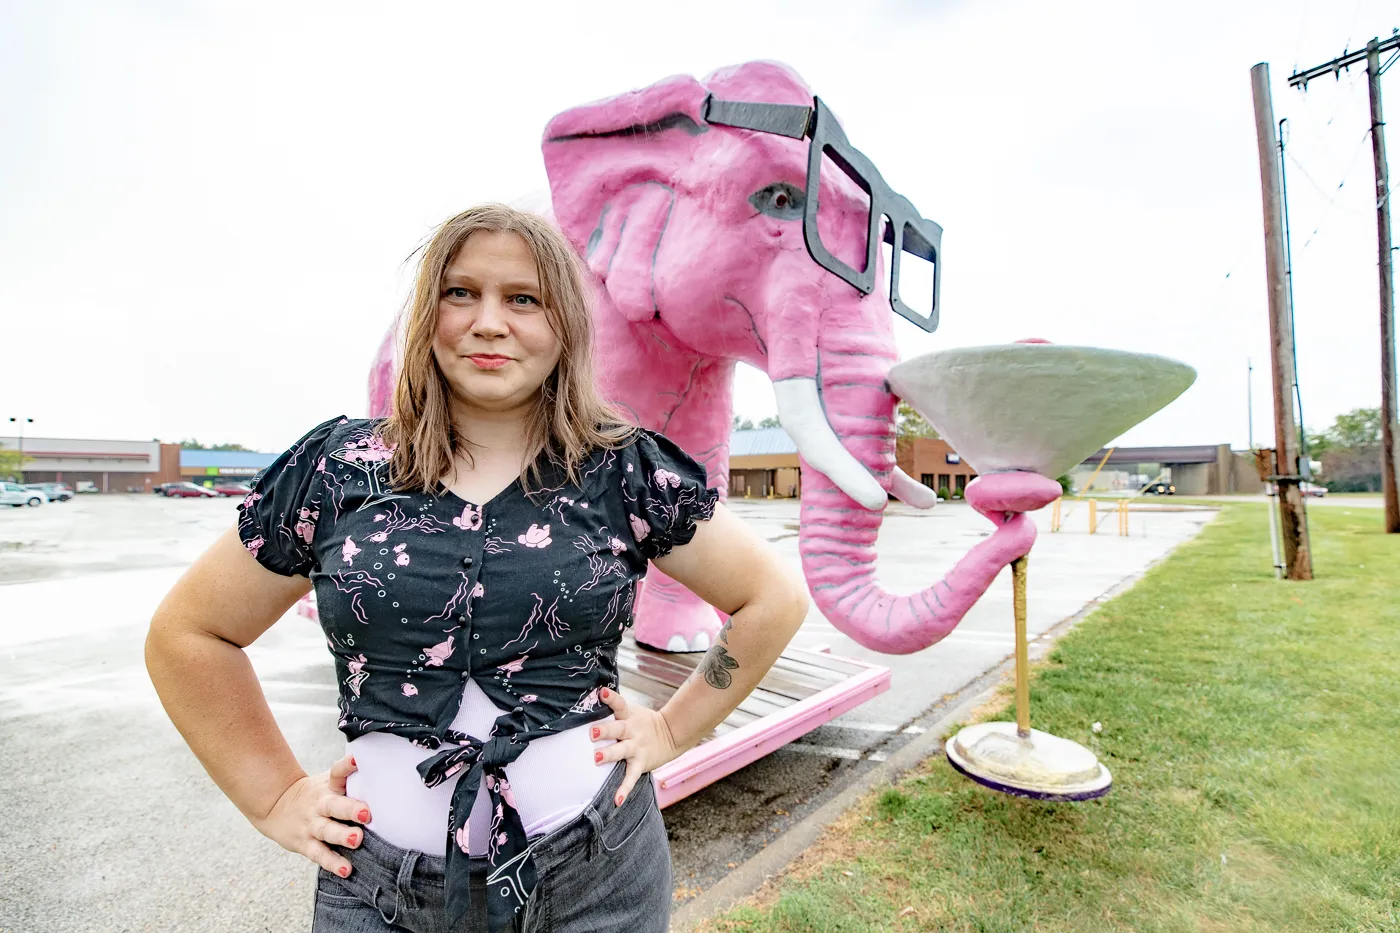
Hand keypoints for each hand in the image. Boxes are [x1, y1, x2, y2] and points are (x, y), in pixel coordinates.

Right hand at [251, 754, 370, 877]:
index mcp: (328, 786)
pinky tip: (346, 870)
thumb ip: (352, 780)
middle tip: (366, 813)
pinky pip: (319, 854)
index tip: (357, 760)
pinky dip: (332, 863)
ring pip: (327, 831)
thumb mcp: (329, 782)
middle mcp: (320, 804)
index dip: (346, 766)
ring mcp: (312, 825)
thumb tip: (388, 773)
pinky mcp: (305, 843)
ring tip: (356, 840)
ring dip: (342, 836)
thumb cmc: (316, 794)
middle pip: (334, 805)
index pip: (337, 772)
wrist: (276, 805)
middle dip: (351, 809)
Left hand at [591, 687, 678, 806]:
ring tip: (597, 758)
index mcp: (628, 716)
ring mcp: (636, 748)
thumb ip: (614, 708)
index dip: (611, 698)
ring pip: (622, 751)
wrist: (671, 735)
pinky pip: (631, 777)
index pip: (619, 704)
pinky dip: (624, 789)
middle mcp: (632, 731)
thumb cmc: (642, 723)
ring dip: (610, 754)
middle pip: (618, 728)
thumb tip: (592, 695)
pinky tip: (617, 800)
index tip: (602, 692)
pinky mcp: (640, 763)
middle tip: (592, 732)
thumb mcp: (631, 712)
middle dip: (605, 730)